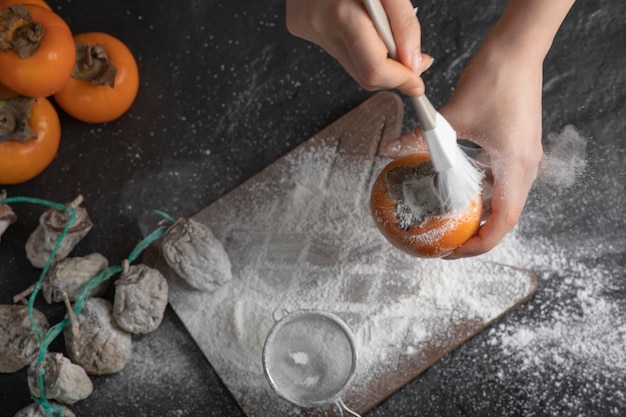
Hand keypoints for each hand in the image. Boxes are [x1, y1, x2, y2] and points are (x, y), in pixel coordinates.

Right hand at [286, 0, 432, 95]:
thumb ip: (404, 25)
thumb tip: (413, 63)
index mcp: (341, 14)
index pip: (373, 70)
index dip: (400, 80)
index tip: (417, 83)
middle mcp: (318, 25)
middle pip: (362, 74)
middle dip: (391, 72)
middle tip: (411, 59)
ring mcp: (306, 27)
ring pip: (350, 64)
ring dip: (375, 57)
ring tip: (385, 34)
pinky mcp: (299, 25)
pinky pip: (336, 47)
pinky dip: (356, 44)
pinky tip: (360, 24)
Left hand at [384, 37, 543, 257]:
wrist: (518, 49)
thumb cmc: (494, 79)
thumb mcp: (453, 115)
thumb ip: (423, 138)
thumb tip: (391, 149)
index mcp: (516, 166)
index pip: (503, 222)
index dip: (478, 245)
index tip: (452, 252)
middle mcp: (526, 167)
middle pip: (505, 217)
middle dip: (477, 235)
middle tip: (447, 242)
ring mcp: (525, 157)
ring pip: (505, 199)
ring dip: (480, 213)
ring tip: (450, 221)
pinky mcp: (519, 146)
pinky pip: (503, 180)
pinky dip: (483, 192)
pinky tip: (458, 189)